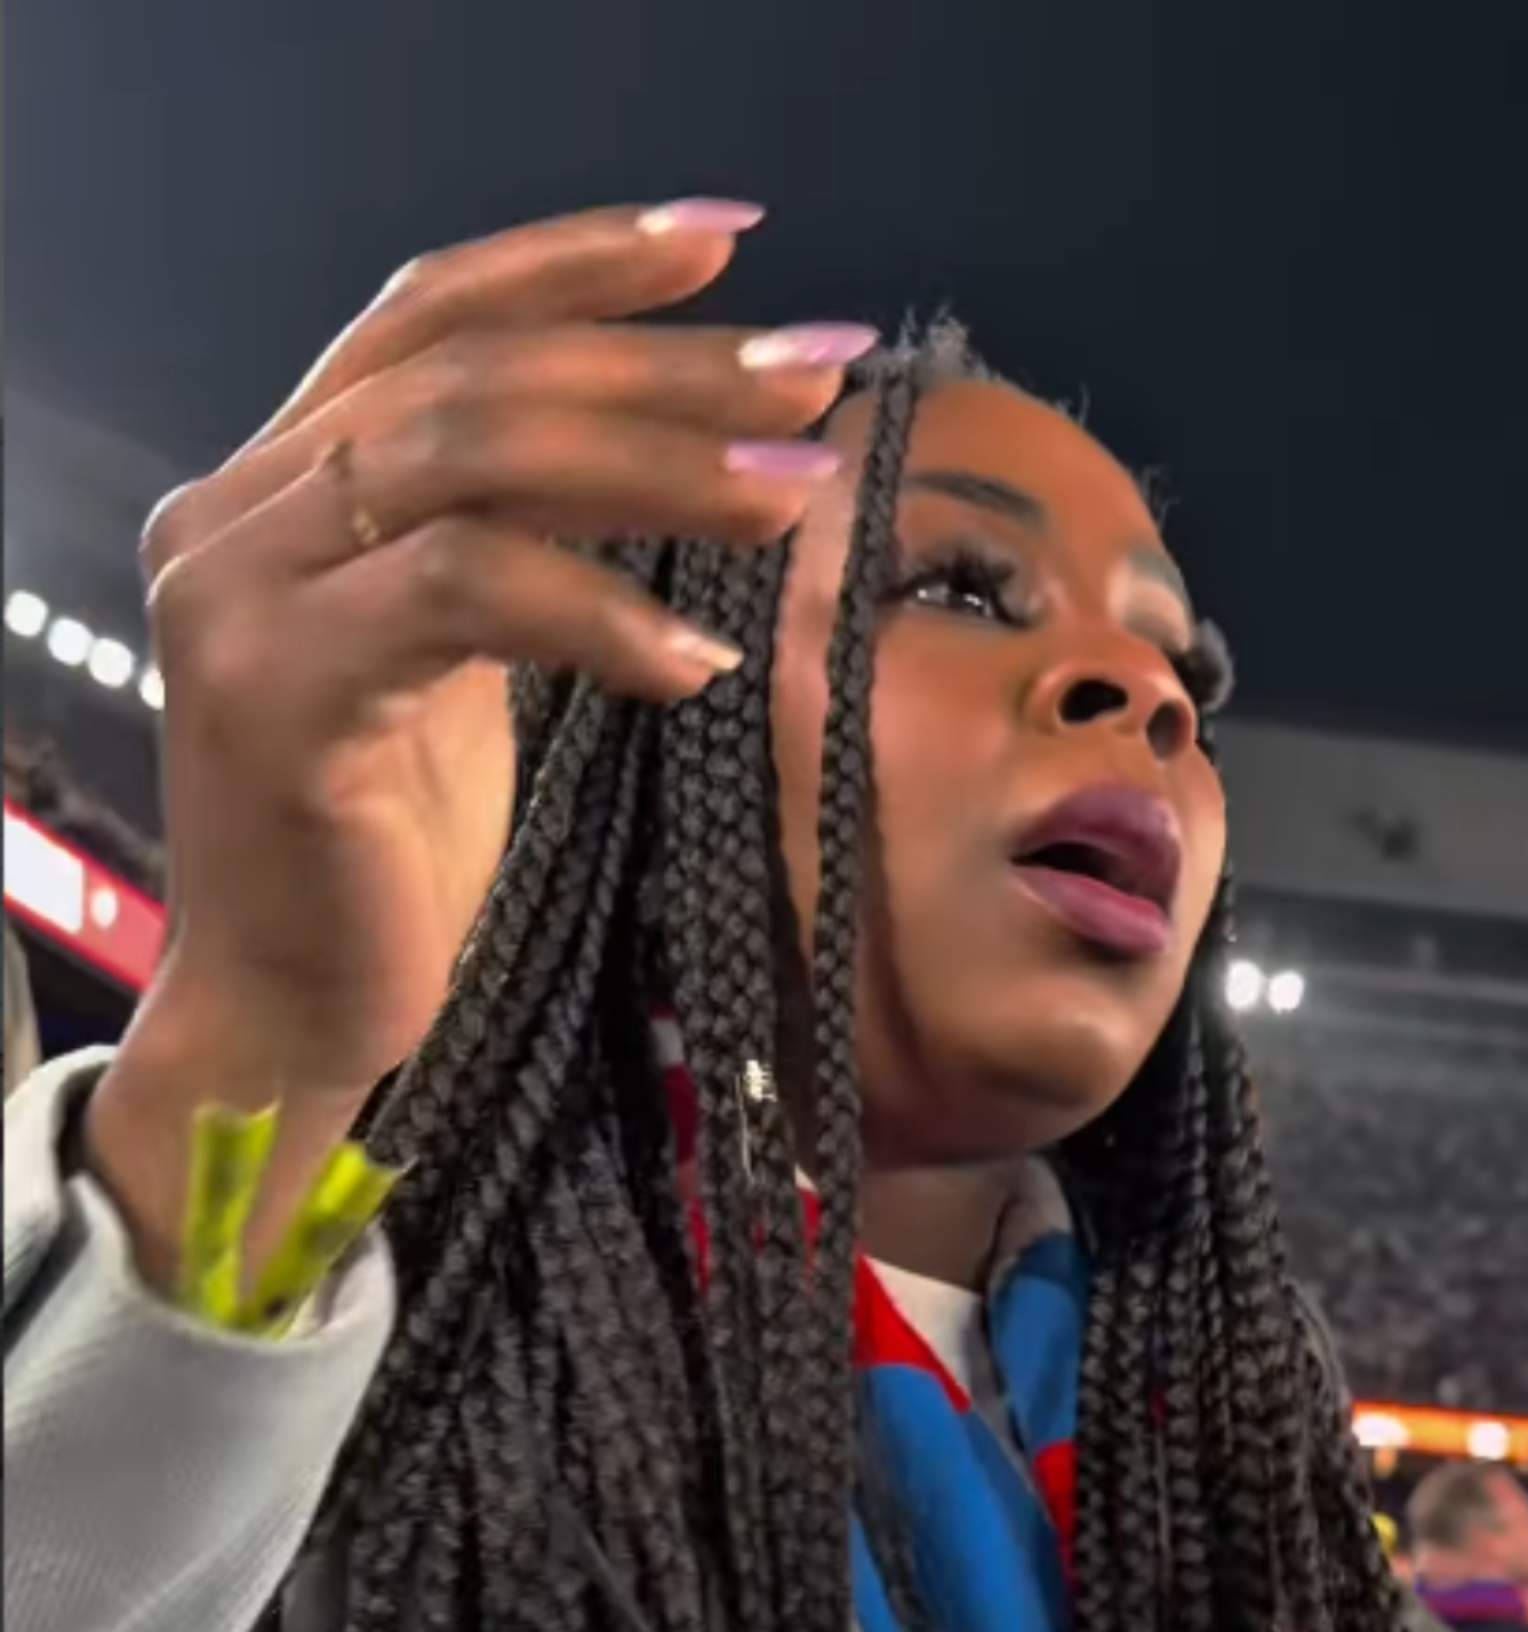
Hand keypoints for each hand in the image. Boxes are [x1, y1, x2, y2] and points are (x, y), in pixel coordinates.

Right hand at [86, 197, 870, 1278]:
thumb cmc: (398, 857)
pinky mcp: (275, 690)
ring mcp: (239, 593)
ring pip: (468, 455)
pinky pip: (464, 594)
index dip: (577, 265)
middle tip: (815, 375)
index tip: (734, 245)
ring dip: (653, 464)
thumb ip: (518, 539)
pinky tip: (690, 664)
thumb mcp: (465, 665)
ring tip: (792, 494)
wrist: (300, 1014)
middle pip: (470, 373)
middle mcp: (235, 510)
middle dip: (660, 367)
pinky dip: (594, 612)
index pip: (428, 316)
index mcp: (278, 482)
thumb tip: (699, 446)